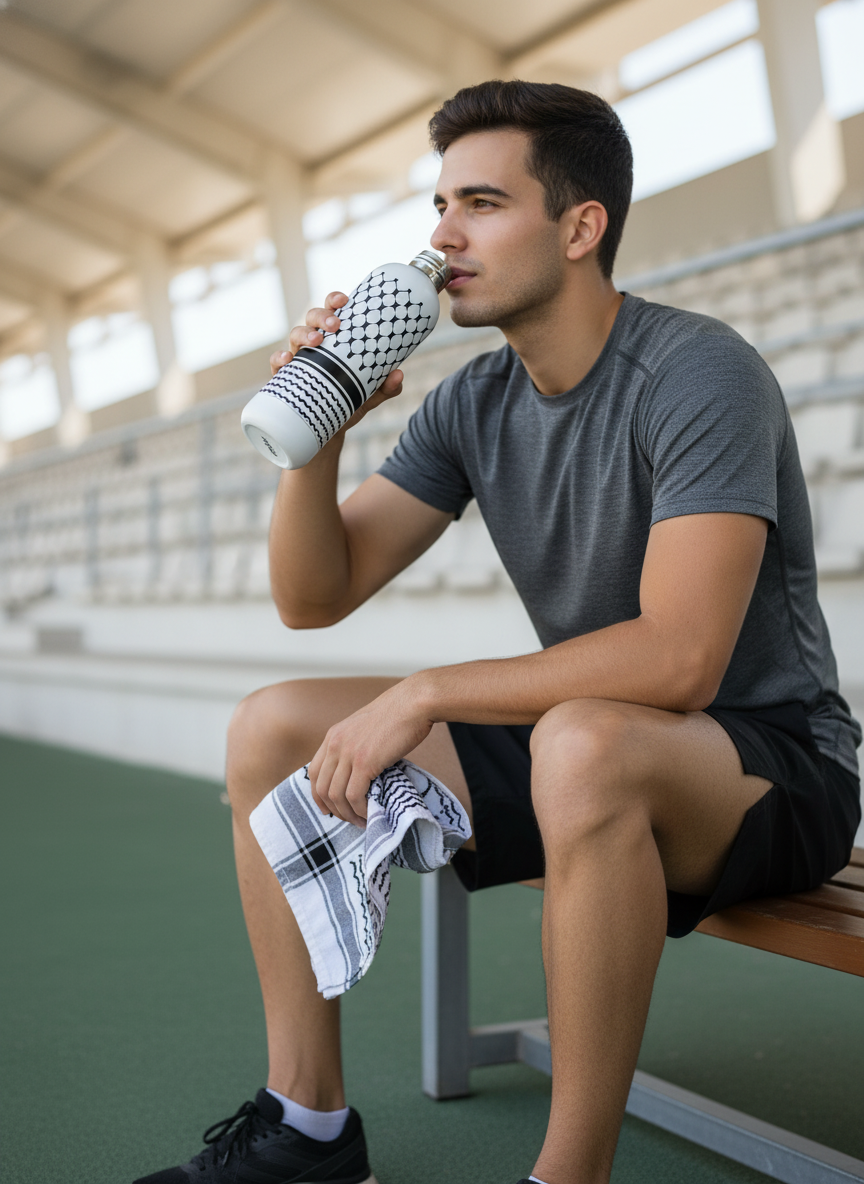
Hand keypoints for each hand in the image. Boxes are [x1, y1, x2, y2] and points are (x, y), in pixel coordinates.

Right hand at [268, 291, 403, 441]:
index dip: (335, 300)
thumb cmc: (349, 403)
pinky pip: (277, 363)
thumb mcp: (370, 395)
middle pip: (312, 317)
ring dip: (304, 334)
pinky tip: (287, 360)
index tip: (344, 300)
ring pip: (294, 335)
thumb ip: (386, 387)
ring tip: (316, 341)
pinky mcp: (285, 377)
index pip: (332, 312)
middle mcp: (314, 344)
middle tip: (335, 324)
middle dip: (321, 315)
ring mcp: (298, 359)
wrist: (330, 431)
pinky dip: (279, 358)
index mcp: (335, 340)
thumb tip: (399, 374)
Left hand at [307, 680, 433, 827]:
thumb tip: (358, 771)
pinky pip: (354, 795)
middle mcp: (335, 744)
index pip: (313, 772)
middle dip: (334, 809)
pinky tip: (370, 813)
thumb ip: (355, 745)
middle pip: (322, 787)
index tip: (329, 808)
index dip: (318, 795)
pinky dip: (360, 809)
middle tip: (349, 819)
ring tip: (361, 821)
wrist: (414, 703)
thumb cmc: (397, 714)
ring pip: (336, 795)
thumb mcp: (365, 727)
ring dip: (347, 813)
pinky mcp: (364, 762)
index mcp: (333, 735)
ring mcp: (348, 753)